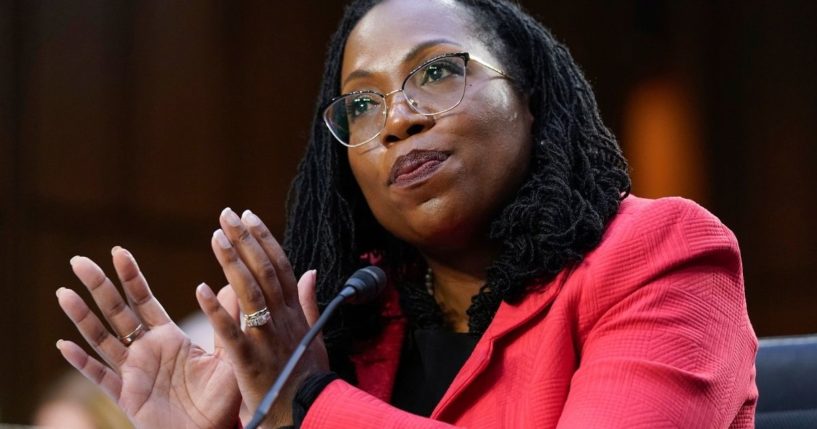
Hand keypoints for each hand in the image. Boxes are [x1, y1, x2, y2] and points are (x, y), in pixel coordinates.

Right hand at [56, 249, 241, 428]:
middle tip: (79, 261)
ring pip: (102, 339)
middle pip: (117, 312)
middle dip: (98, 287)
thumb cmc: (223, 399)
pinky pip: (100, 377)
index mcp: (169, 338)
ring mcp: (133, 372)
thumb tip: (230, 285)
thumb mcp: (228, 355)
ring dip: (82, 317)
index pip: (144, 300)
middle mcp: (146, 350)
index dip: (131, 277)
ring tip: (64, 293)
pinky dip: (82, 362)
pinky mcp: (127, 396)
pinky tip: (64, 345)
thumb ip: (226, 323)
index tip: (118, 251)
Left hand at [196, 208, 327, 427]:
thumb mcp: (313, 335)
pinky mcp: (249, 360)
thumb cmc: (307, 376)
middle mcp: (282, 319)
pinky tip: (200, 288)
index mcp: (294, 312)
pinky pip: (231, 332)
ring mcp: (266, 338)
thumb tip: (310, 271)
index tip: (248, 216)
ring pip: (250, 292)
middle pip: (264, 271)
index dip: (264, 239)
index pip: (280, 266)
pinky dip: (216, 310)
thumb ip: (307, 301)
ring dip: (233, 262)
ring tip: (217, 236)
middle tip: (227, 214)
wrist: (305, 411)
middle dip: (246, 239)